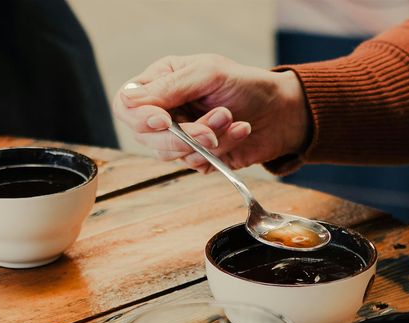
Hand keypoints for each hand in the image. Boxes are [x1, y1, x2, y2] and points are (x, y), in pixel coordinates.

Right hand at [112, 54, 310, 172]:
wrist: (281, 110)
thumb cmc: (246, 84)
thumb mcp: (207, 73)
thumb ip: (169, 87)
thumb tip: (129, 100)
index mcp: (160, 82)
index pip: (126, 104)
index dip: (140, 117)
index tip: (164, 121)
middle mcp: (165, 111)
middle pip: (145, 136)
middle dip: (183, 134)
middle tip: (215, 121)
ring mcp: (181, 137)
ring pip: (172, 154)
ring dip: (207, 140)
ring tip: (232, 119)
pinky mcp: (199, 158)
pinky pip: (197, 164)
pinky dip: (222, 150)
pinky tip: (240, 130)